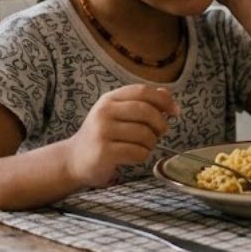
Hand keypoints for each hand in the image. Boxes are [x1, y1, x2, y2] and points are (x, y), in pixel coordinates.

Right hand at [63, 85, 178, 187]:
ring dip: (151, 143)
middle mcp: (104, 112)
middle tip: (160, 133)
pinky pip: (137, 152)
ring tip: (143, 146)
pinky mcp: (104, 152)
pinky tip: (134, 156)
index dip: (163, 100)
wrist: (74, 160)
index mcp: (109, 99)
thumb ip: (141, 103)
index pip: (142, 91)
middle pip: (146, 111)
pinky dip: (143, 156)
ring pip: (144, 134)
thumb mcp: (118, 114)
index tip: (175, 111)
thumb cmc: (102, 136)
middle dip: (160, 124)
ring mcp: (102, 131)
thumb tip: (167, 95)